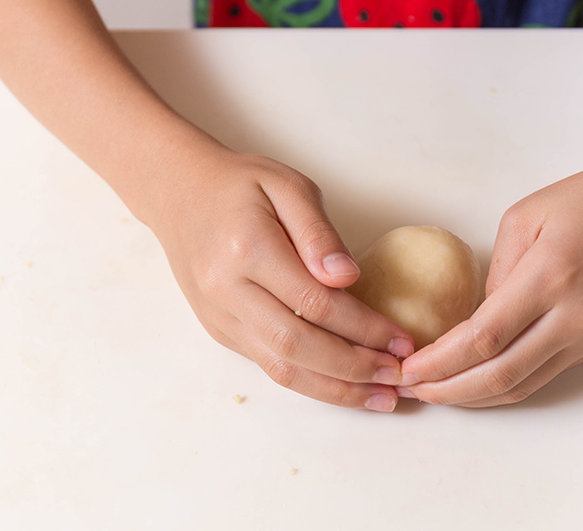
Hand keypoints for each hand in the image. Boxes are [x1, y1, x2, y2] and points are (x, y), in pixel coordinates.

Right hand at [148, 144, 414, 411]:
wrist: (179, 193)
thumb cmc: (242, 185)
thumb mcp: (287, 186)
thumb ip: (318, 232)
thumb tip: (348, 277)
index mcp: (248, 249)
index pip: (315, 302)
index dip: (364, 328)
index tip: (403, 340)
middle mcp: (227, 290)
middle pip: (298, 345)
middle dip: (355, 367)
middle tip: (399, 376)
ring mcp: (220, 316)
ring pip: (281, 367)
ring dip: (335, 389)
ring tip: (381, 398)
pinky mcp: (220, 330)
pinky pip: (268, 365)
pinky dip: (310, 382)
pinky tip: (345, 386)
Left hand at [398, 148, 582, 406]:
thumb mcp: (529, 214)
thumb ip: (498, 269)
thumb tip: (481, 315)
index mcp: (550, 276)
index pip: (482, 337)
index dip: (440, 360)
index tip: (409, 367)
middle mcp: (574, 317)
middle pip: (500, 376)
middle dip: (450, 391)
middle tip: (415, 391)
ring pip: (525, 385)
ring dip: (478, 396)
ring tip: (442, 393)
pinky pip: (547, 372)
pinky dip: (509, 382)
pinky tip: (483, 377)